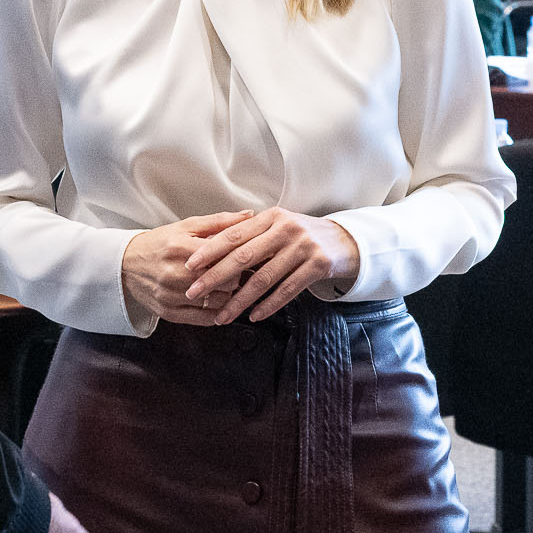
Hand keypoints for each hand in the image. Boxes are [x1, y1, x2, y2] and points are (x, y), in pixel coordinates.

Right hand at [122, 212, 250, 327]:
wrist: (125, 265)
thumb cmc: (160, 243)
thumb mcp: (187, 226)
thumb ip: (220, 221)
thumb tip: (250, 215)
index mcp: (180, 247)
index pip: (224, 257)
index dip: (241, 258)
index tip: (249, 257)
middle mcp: (174, 273)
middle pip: (223, 282)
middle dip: (237, 277)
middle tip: (242, 273)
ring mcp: (170, 296)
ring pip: (217, 302)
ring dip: (229, 296)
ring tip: (229, 286)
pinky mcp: (168, 313)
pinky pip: (204, 319)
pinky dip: (217, 312)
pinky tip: (220, 303)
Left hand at [180, 209, 360, 324]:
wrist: (343, 241)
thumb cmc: (301, 236)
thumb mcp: (277, 226)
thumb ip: (250, 234)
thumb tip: (210, 249)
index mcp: (271, 217)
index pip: (234, 235)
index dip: (209, 251)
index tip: (190, 266)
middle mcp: (286, 229)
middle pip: (244, 257)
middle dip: (215, 277)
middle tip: (195, 292)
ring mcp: (303, 247)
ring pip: (263, 279)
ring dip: (239, 301)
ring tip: (222, 316)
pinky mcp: (318, 265)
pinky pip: (287, 290)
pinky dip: (269, 305)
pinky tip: (254, 316)